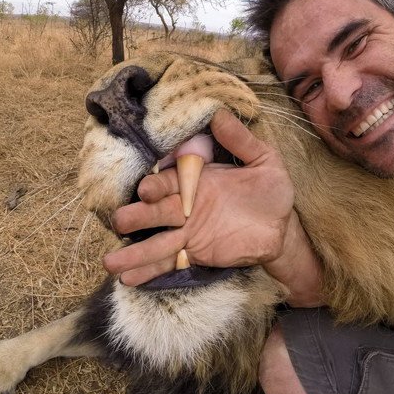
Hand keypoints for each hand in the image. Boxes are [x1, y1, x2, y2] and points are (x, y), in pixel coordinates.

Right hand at [103, 109, 300, 286]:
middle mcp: (187, 206)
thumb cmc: (272, 191)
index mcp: (198, 180)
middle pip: (156, 211)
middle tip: (120, 222)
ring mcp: (188, 232)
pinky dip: (148, 272)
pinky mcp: (194, 253)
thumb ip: (241, 141)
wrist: (283, 229)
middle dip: (137, 216)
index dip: (157, 185)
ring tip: (110, 264)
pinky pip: (169, 262)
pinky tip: (128, 280)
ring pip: (156, 241)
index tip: (146, 190)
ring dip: (133, 252)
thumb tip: (219, 113)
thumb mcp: (264, 162)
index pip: (171, 181)